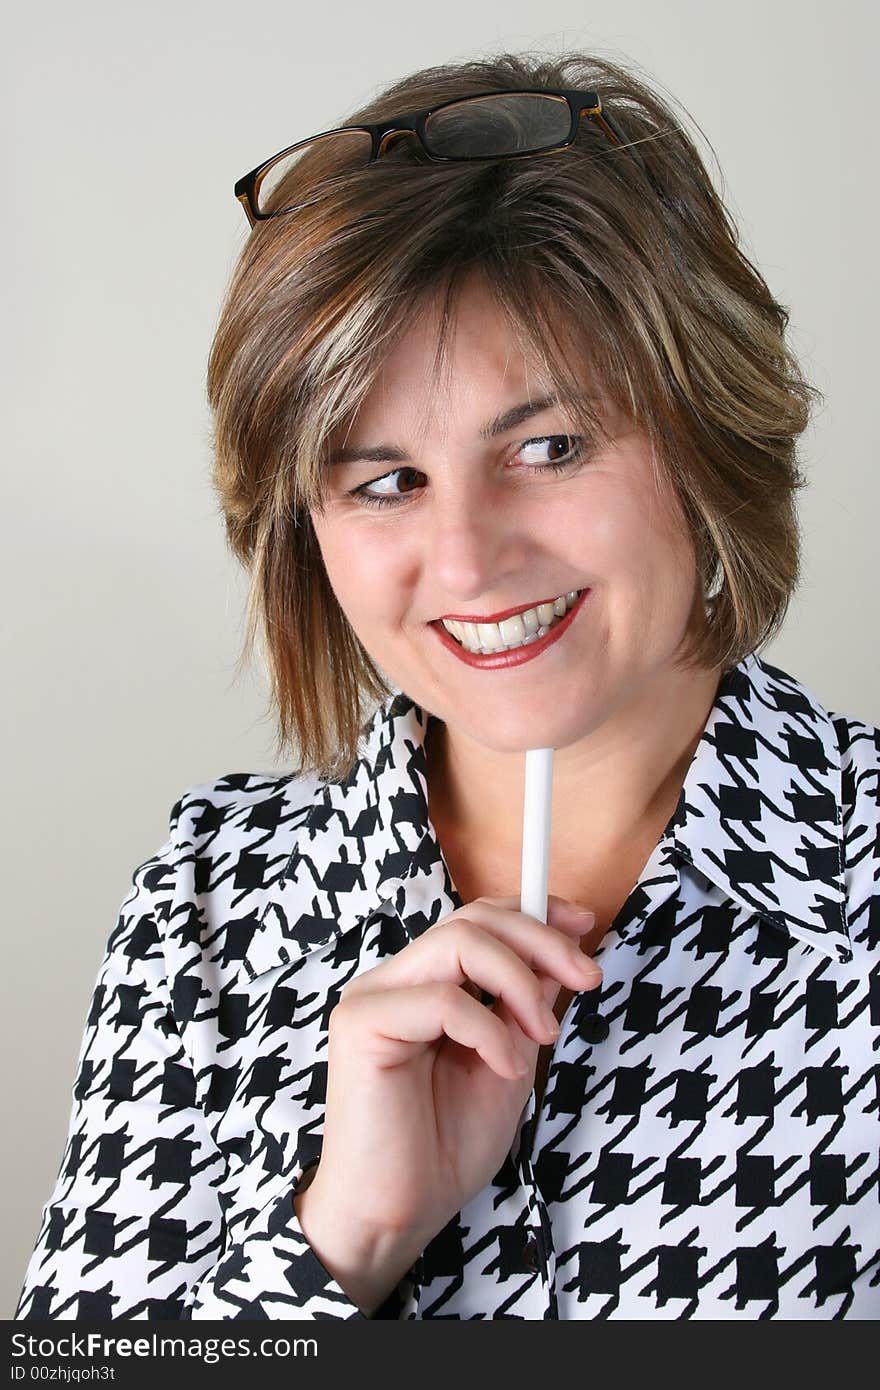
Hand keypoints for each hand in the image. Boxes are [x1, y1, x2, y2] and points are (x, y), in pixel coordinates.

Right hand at [298, 894, 601, 1290]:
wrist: (396, 1216)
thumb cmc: (444, 1149)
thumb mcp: (509, 1063)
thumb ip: (526, 1008)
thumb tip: (561, 957)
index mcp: (423, 984)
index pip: (478, 920)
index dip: (533, 913)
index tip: (582, 924)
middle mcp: (394, 980)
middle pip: (473, 920)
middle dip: (541, 941)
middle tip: (586, 977)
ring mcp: (374, 997)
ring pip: (459, 941)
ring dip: (519, 981)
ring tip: (542, 1034)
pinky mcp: (361, 1023)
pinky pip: (442, 999)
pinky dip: (488, 1030)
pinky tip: (504, 1069)